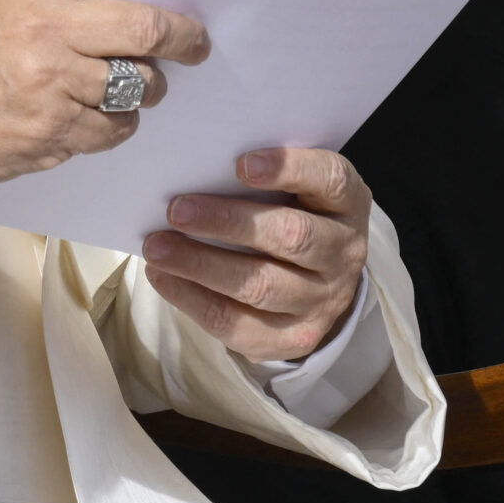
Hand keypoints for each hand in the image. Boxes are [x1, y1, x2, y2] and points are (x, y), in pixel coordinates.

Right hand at [0, 0, 207, 192]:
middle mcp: (43, 27)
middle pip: (147, 26)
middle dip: (185, 37)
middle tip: (195, 43)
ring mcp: (49, 83)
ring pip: (139, 85)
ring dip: (146, 88)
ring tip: (127, 83)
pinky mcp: (53, 131)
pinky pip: (116, 128)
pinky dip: (116, 124)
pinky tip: (91, 114)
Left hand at [141, 147, 370, 361]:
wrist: (319, 283)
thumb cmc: (291, 214)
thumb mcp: (294, 189)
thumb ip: (259, 176)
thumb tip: (191, 167)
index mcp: (346, 203)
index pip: (330, 179)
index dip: (289, 168)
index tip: (240, 164)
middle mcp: (343, 252)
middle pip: (291, 236)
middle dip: (227, 222)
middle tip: (176, 210)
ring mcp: (323, 300)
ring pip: (260, 285)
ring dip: (201, 265)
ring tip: (157, 248)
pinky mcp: (295, 338)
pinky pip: (239, 323)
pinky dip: (193, 299)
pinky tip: (164, 277)